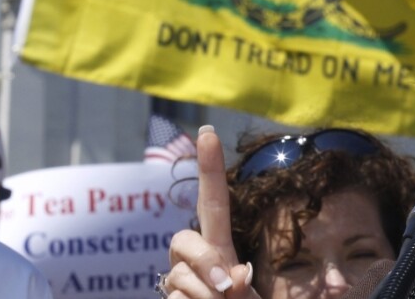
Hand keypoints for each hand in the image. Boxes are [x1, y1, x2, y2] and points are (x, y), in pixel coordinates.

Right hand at [166, 126, 260, 297]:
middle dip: (203, 260)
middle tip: (224, 288)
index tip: (208, 132)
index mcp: (218, 246)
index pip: (212, 201)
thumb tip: (235, 273)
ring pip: (181, 277)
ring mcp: (177, 276)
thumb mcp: (247, 296)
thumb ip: (242, 285)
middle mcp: (193, 255)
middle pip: (184, 238)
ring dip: (205, 298)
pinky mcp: (167, 295)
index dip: (209, 167)